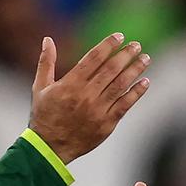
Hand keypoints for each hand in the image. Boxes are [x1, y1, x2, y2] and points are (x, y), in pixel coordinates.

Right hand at [29, 33, 149, 162]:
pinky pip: (125, 105)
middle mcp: (85, 95)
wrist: (49, 148)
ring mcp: (97, 110)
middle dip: (125, 54)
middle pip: (111, 69)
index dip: (108, 45)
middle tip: (136, 45)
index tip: (119, 37)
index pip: (93, 58)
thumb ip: (46, 63)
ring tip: (145, 59)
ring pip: (121, 85)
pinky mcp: (106, 124)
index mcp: (70, 84)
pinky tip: (145, 82)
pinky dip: (136, 93)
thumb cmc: (44, 116)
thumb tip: (48, 39)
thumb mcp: (40, 88)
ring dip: (135, 70)